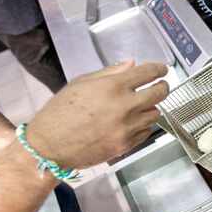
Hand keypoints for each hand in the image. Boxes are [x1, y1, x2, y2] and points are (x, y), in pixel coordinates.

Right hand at [25, 61, 168, 168]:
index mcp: (112, 86)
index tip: (162, 69)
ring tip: (142, 106)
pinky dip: (143, 125)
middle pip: (159, 93)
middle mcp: (124, 106)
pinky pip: (145, 132)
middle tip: (160, 85)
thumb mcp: (80, 83)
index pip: (148, 73)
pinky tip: (133, 122)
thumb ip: (109, 73)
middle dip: (163, 86)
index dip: (159, 69)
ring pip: (155, 114)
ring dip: (151, 107)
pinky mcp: (125, 145)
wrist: (49, 146)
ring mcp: (126, 128)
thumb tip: (131, 65)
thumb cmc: (59, 111)